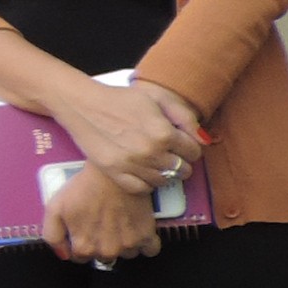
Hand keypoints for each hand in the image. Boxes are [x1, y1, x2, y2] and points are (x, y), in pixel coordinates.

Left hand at [42, 163, 159, 265]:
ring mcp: (128, 245)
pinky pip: (149, 250)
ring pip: (125, 254)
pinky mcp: (147, 236)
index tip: (84, 229)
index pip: (80, 257)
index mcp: (84, 246)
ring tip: (117, 222)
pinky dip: (144, 243)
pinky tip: (135, 228)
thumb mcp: (54, 209)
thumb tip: (63, 255)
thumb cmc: (84, 188)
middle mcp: (107, 250)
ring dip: (122, 243)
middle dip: (100, 243)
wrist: (112, 173)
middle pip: (103, 256)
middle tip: (101, 222)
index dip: (81, 242)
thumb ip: (53, 236)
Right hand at [51, 74, 207, 195]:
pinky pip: (142, 188)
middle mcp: (150, 152)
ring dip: (164, 172)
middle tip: (168, 151)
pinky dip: (146, 182)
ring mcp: (132, 165)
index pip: (195, 152)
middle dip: (180, 160)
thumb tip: (203, 139)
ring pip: (164, 181)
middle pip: (183, 169)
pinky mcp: (114, 173)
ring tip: (155, 160)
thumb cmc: (120, 99)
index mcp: (164, 132)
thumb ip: (185, 116)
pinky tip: (143, 171)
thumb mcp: (157, 98)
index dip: (190, 146)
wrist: (83, 105)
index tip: (180, 142)